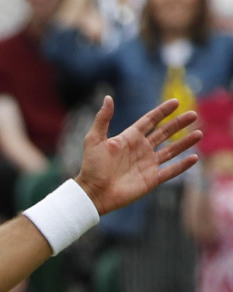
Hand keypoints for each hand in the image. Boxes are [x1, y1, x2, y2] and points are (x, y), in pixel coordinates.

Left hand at [75, 97, 200, 215]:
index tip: (175, 102)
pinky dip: (182, 165)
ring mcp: (147, 164)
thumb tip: (107, 98)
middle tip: (193, 114)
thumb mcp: (94, 139)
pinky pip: (170, 171)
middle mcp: (140, 149)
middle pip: (164, 133)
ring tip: (199, 133)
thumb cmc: (91, 166)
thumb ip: (102, 119)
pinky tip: (194, 158)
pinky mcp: (151, 179)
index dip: (162, 111)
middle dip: (178, 124)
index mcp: (129, 138)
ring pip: (171, 150)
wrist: (93, 192)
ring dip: (185, 142)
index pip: (150, 121)